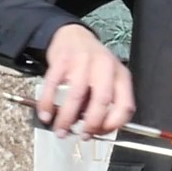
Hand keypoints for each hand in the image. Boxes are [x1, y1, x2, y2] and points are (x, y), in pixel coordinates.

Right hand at [36, 23, 134, 137]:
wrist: (73, 35)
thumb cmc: (92, 64)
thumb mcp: (109, 79)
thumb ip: (106, 102)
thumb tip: (95, 131)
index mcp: (120, 76)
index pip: (125, 106)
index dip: (113, 124)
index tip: (100, 133)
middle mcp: (105, 67)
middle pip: (102, 101)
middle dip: (90, 124)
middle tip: (82, 136)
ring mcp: (83, 61)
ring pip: (76, 96)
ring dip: (66, 118)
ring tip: (61, 131)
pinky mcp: (62, 59)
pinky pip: (53, 86)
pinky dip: (48, 103)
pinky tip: (46, 115)